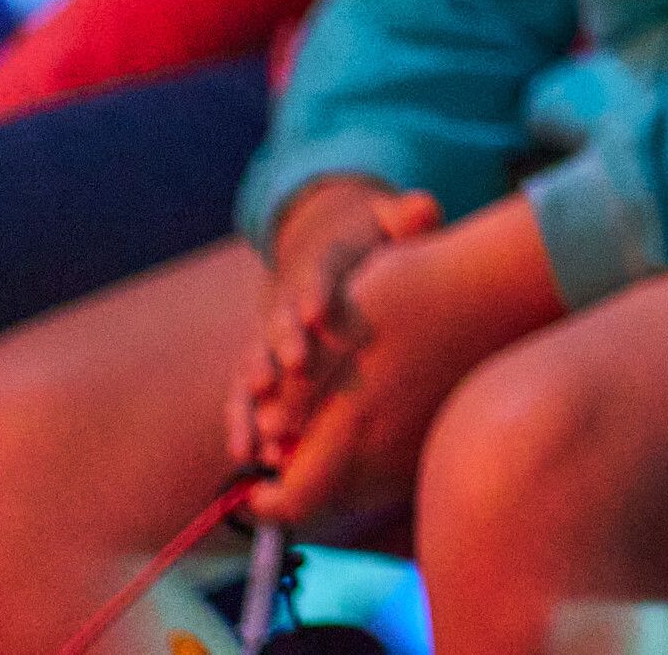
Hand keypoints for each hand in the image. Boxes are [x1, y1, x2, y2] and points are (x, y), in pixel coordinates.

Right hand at [232, 179, 434, 469]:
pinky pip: (245, 401)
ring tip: (260, 433)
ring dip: (255, 401)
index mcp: (319, 271)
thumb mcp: (387, 225)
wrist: (324, 256)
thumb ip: (405, 219)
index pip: (316, 279)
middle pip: (280, 327)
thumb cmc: (369, 247)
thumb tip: (422, 210)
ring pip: (253, 370)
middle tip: (294, 368)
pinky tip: (247, 457)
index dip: (317, 294)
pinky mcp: (260, 375)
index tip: (319, 313)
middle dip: (285, 347)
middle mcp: (286, 309)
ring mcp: (269, 344)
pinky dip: (245, 426)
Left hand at [244, 197, 560, 530]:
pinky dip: (369, 451)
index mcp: (355, 433)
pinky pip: (388, 471)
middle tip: (286, 430)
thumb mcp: (343, 330)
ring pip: (355, 485)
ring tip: (335, 408)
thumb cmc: (420, 292)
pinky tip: (381, 403)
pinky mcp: (439, 447)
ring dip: (332, 461)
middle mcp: (386, 462)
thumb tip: (269, 436)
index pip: (292, 502)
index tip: (253, 477)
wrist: (509, 287)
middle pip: (321, 498)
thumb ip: (296, 395)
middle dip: (296, 470)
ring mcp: (418, 458)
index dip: (264, 499)